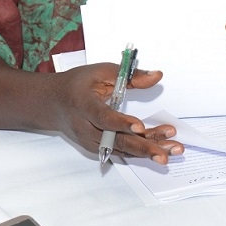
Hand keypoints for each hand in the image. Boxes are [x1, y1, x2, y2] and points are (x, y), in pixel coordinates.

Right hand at [49, 63, 183, 164]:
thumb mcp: (101, 72)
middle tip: (164, 153)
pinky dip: (142, 150)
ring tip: (171, 152)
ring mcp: (91, 141)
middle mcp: (85, 127)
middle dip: (143, 147)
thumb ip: (130, 75)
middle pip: (115, 141)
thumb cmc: (77, 84)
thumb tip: (156, 76)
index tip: (140, 127)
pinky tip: (162, 149)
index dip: (121, 123)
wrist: (54, 103)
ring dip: (148, 152)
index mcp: (83, 104)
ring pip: (122, 149)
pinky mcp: (98, 148)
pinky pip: (122, 151)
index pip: (102, 117)